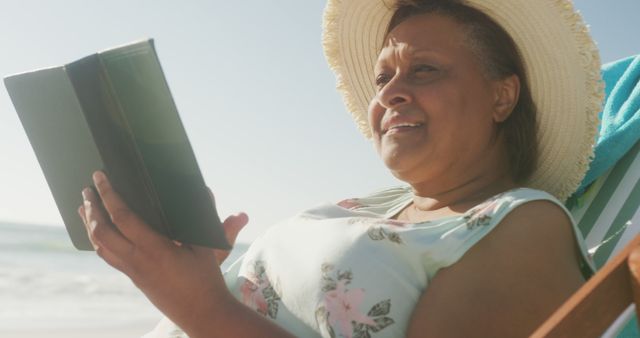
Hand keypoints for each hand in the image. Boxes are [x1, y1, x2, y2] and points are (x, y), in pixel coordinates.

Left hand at [77, 171, 239, 331]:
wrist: (202, 313)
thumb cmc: (206, 280)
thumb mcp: (206, 246)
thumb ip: (202, 218)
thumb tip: (204, 191)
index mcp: (156, 249)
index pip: (123, 217)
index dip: (109, 195)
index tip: (100, 178)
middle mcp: (138, 260)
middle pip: (102, 232)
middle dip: (91, 208)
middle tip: (87, 189)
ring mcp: (133, 271)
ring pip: (100, 246)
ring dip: (89, 224)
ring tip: (84, 207)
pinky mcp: (134, 278)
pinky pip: (108, 257)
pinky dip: (98, 240)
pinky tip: (99, 233)